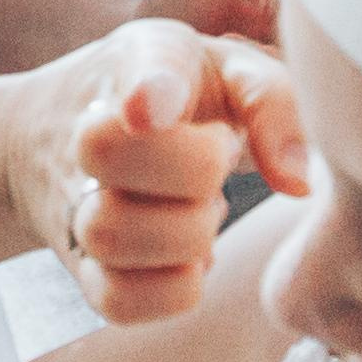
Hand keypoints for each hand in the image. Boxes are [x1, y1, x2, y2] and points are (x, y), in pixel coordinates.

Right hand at [6, 19, 305, 321]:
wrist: (62, 128)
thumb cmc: (174, 94)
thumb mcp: (227, 68)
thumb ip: (272, 102)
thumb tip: (299, 182)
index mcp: (133, 62)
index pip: (133, 70)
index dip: (146, 91)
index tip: (149, 109)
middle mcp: (83, 129)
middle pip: (106, 153)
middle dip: (191, 170)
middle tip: (217, 157)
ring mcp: (72, 203)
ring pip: (109, 234)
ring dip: (182, 234)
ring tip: (199, 208)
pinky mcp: (82, 268)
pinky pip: (116, 300)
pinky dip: (169, 289)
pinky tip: (186, 256)